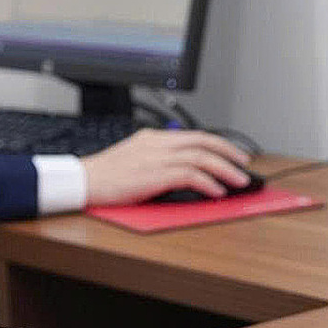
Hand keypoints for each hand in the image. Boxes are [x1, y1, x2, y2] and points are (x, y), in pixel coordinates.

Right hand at [82, 129, 251, 204]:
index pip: (194, 135)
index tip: (233, 154)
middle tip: (245, 165)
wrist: (82, 181)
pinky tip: (216, 192)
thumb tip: (187, 173)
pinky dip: (208, 182)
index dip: (219, 144)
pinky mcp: (154, 175)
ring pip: (201, 157)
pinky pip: (189, 175)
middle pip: (203, 142)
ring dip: (225, 170)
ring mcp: (156, 158)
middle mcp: (158, 144)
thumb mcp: (135, 160)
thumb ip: (158, 160)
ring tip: (238, 182)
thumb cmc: (106, 176)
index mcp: (154, 138)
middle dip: (229, 153)